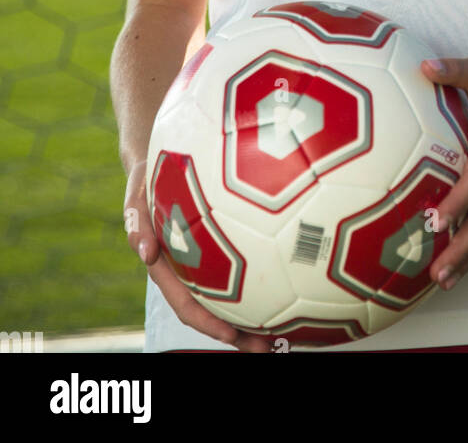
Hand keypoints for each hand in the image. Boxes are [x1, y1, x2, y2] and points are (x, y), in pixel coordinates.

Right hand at [124, 158, 271, 352]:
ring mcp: (209, 259)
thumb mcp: (138, 191)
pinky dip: (266, 280)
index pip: (187, 304)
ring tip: (288, 331)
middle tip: (268, 347)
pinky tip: (293, 284)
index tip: (231, 336)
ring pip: (235, 296)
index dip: (207, 324)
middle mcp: (190, 270)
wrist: (165, 156)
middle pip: (216, 311)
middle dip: (239, 334)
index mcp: (168, 268)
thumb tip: (145, 254)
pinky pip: (247, 267)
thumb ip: (136, 221)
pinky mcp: (226, 244)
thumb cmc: (151, 174)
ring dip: (257, 317)